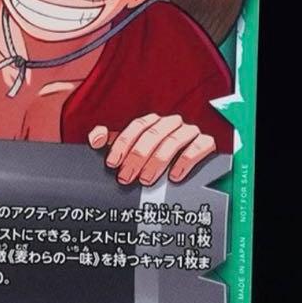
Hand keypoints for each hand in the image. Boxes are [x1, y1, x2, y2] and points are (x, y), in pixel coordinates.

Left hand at [88, 114, 215, 185]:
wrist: (188, 167)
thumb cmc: (155, 157)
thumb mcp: (131, 149)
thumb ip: (111, 142)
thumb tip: (95, 138)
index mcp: (153, 122)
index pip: (137, 127)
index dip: (123, 144)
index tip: (113, 163)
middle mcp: (171, 123)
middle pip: (153, 134)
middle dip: (137, 157)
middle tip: (127, 177)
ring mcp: (189, 132)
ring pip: (173, 141)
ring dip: (158, 161)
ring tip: (146, 180)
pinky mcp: (206, 142)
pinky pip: (198, 147)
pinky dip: (185, 161)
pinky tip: (174, 176)